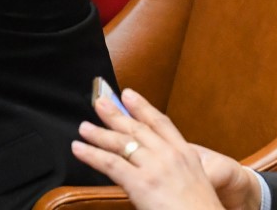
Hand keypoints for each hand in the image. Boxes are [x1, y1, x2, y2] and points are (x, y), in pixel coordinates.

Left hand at [72, 88, 260, 209]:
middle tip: (99, 102)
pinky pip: (110, 163)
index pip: (161, 122)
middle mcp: (169, 155)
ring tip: (84, 127)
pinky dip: (91, 154)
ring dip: (99, 133)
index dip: (142, 106)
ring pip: (121, 142)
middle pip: (137, 128)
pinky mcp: (141, 183)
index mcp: (187, 154)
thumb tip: (154, 165)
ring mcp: (155, 167)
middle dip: (116, 113)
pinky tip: (79, 148)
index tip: (128, 94)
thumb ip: (175, 169)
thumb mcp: (196, 182)